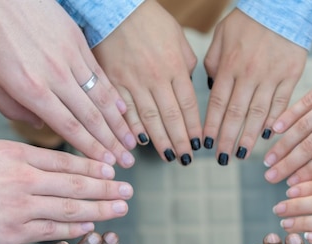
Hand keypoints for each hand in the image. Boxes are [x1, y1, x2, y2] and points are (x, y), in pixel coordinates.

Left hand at [0, 0, 136, 167]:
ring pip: (101, 97)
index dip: (89, 149)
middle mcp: (55, 75)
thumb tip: (39, 125)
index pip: (68, 127)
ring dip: (118, 123)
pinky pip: (100, 74)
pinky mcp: (77, 41)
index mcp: (30, 89)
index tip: (104, 164)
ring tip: (130, 141)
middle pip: (90, 117)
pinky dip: (114, 94)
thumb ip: (11, 109)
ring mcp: (69, 57)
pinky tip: (123, 109)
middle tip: (126, 161)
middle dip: (111, 143)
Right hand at [0, 140, 132, 243]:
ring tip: (120, 209)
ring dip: (100, 209)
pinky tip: (90, 228)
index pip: (67, 161)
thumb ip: (13, 156)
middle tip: (129, 191)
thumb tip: (35, 161)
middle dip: (107, 188)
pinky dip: (74, 229)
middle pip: (77, 184)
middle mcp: (25, 179)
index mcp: (18, 154)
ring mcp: (20, 207)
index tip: (113, 169)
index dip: (94, 166)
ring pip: (70, 208)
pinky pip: (51, 231)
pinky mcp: (11, 233)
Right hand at [93, 0, 200, 165]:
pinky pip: (124, 111)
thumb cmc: (150, 21)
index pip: (188, 105)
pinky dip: (133, 128)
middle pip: (171, 117)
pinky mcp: (113, 83)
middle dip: (180, 141)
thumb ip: (186, 65)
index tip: (198, 145)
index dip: (194, 128)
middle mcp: (156, 78)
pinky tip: (139, 142)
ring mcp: (133, 82)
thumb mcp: (178, 39)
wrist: (117, 8)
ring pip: (149, 118)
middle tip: (185, 159)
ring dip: (160, 141)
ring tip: (167, 156)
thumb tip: (189, 87)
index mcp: (175, 67)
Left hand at [204, 9, 306, 164]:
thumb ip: (213, 63)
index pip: (217, 103)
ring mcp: (271, 76)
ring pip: (258, 113)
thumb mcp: (221, 36)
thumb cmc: (247, 20)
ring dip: (249, 136)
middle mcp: (249, 74)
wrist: (282, 5)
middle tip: (221, 159)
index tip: (206, 144)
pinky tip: (268, 135)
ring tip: (241, 154)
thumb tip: (211, 87)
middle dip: (227, 139)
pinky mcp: (291, 75)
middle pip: (236, 113)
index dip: (211, 126)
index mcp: (229, 65)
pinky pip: (282, 103)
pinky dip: (275, 120)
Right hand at [263, 1, 311, 184]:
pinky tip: (273, 129)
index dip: (308, 173)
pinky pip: (304, 102)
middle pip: (310, 145)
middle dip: (288, 164)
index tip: (292, 185)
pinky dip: (287, 116)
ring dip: (282, 145)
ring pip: (302, 125)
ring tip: (267, 160)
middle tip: (269, 178)